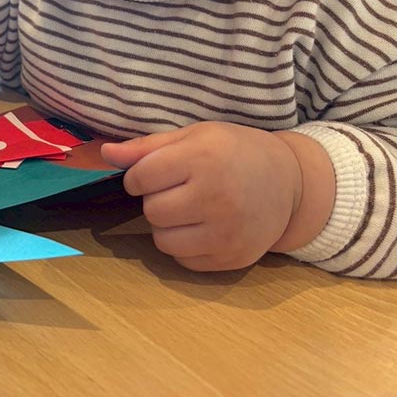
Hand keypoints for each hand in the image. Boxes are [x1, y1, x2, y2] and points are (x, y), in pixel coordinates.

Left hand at [101, 122, 311, 271]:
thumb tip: (105, 152)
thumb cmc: (235, 151)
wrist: (290, 182)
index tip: (158, 171)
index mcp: (203, 159)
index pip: (140, 178)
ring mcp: (225, 232)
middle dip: (158, 199)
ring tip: (190, 209)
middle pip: (151, 211)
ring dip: (168, 226)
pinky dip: (186, 246)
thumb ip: (148, 147)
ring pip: (162, 240)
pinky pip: (183, 260)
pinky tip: (205, 227)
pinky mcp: (232, 258)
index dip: (141, 175)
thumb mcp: (195, 136)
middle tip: (181, 189)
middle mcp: (215, 197)